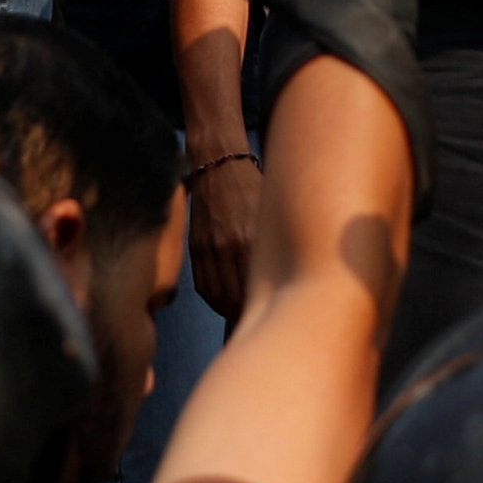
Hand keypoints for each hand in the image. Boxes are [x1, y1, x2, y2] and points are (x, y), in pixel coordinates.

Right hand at [187, 152, 261, 315]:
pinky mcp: (196, 247)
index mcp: (253, 239)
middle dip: (250, 312)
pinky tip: (226, 301)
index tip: (277, 310)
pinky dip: (215, 299)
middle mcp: (230, 246)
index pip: (258, 287)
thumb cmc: (255, 190)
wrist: (221, 167)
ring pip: (219, 296)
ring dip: (231, 310)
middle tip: (263, 315)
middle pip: (238, 298)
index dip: (268, 305)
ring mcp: (210, 248)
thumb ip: (277, 247)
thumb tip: (287, 280)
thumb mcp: (273, 216)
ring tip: (244, 312)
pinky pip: (203, 286)